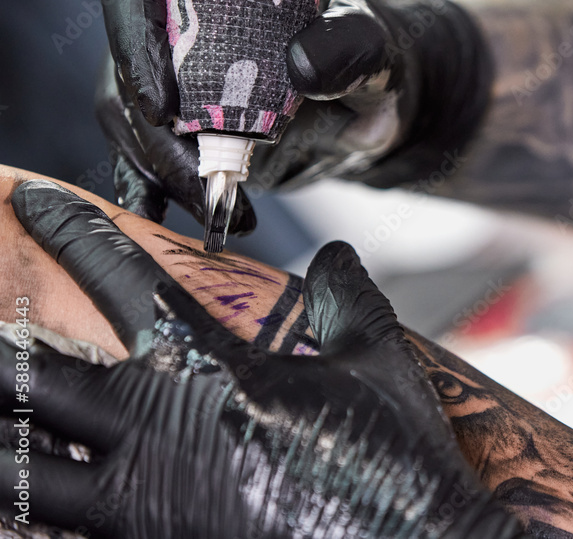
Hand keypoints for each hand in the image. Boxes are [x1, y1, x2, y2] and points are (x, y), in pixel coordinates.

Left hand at [1, 180, 523, 537]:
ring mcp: (144, 504)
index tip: (32, 203)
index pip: (121, 281)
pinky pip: (55, 530)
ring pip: (15, 472)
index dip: (69, 233)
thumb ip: (347, 297)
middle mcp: (162, 432)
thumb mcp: (380, 360)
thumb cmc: (396, 461)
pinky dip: (27, 506)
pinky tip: (25, 493)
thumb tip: (333, 255)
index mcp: (214, 372)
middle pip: (33, 377)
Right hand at [98, 0, 490, 230]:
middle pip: (125, 70)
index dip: (132, 41)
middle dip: (156, 135)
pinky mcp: (175, 130)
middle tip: (202, 180)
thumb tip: (304, 68)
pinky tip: (174, 228)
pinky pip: (145, 162)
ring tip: (217, 213)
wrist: (368, 94)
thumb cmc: (361, 48)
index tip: (160, 103)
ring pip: (129, 125)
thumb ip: (348, 46)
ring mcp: (165, 78)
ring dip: (164, 175)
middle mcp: (169, 21)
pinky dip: (156, 197)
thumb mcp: (368, 39)